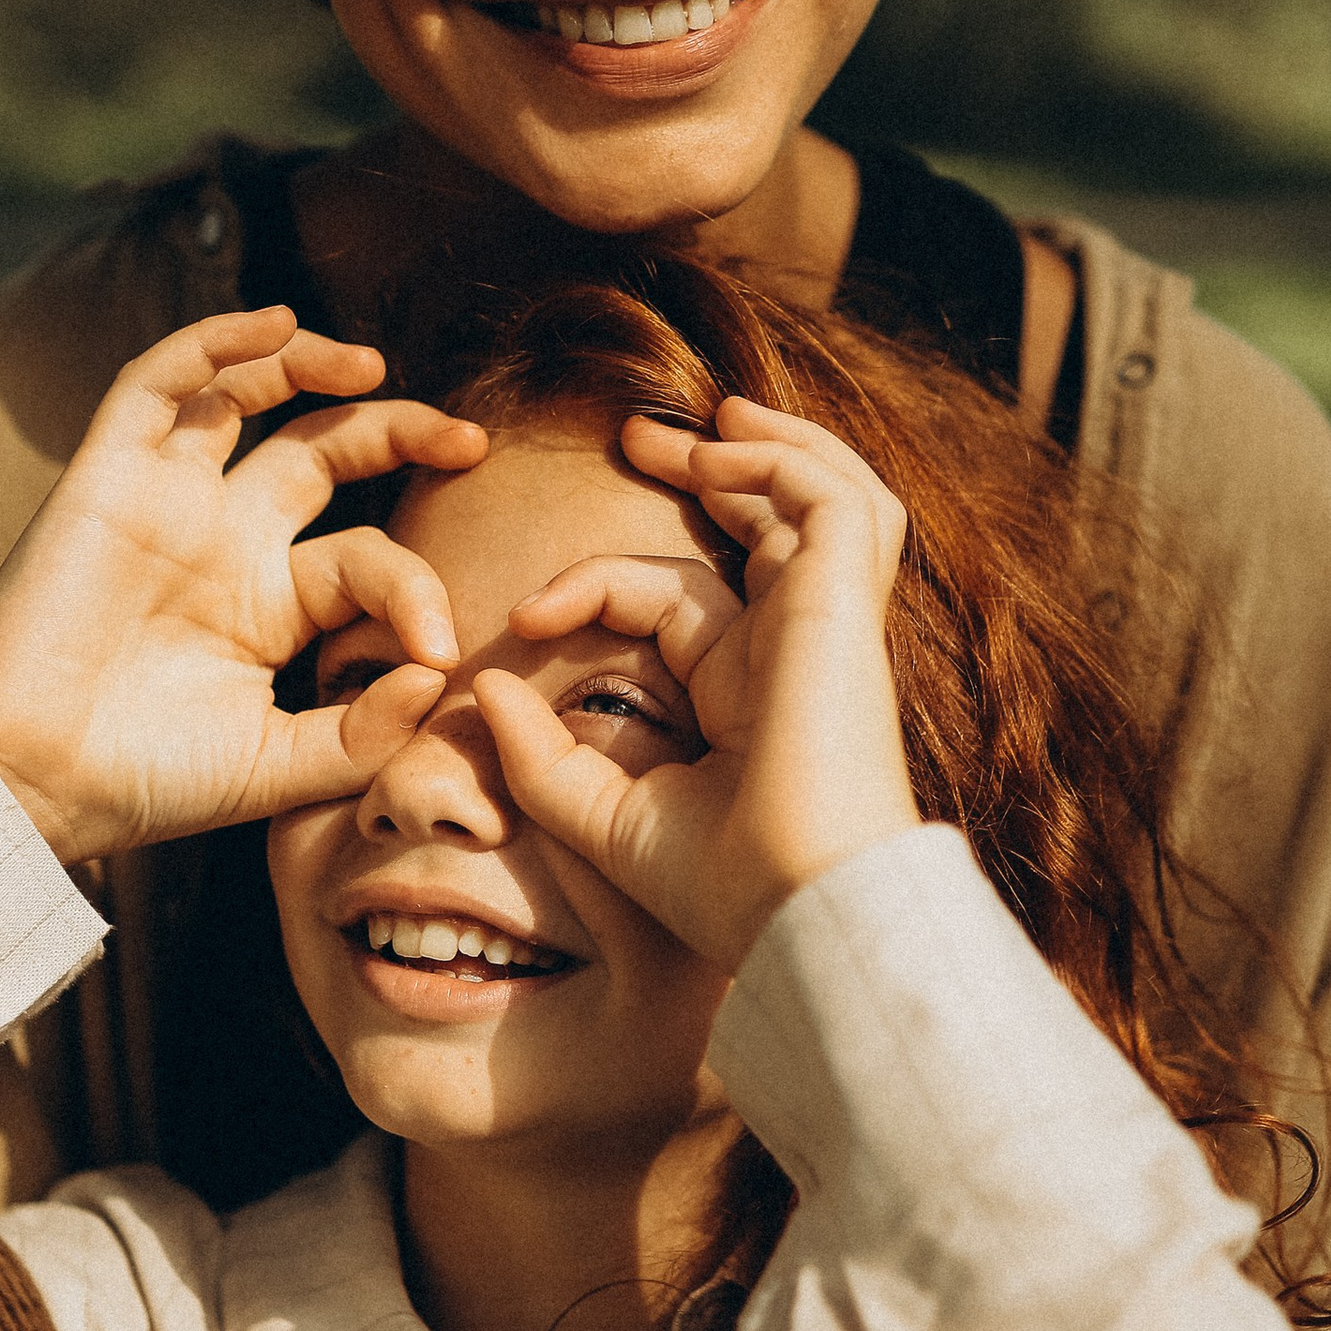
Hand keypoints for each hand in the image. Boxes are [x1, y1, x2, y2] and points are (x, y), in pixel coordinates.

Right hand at [0, 307, 483, 858]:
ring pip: (246, 395)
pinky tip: (277, 324)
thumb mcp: (277, 765)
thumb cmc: (144, 781)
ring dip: (311, 365)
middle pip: (325, 450)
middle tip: (470, 441)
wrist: (30, 777)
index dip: (416, 589)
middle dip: (400, 430)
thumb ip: (363, 730)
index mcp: (270, 604)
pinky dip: (216, 343)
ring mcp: (168, 502)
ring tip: (374, 367)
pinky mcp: (109, 475)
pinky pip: (160, 383)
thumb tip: (437, 676)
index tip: (439, 648)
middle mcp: (225, 540)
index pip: (366, 560)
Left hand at [474, 400, 920, 974]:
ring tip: (702, 422)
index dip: (591, 589)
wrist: (800, 908)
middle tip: (636, 437)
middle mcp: (794, 647)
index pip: (675, 601)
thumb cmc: (723, 886)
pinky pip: (833, 498)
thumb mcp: (605, 817)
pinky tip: (720, 447)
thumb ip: (540, 757)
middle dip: (708, 471)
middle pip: (765, 528)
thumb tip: (487, 686)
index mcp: (749, 692)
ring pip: (821, 497)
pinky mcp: (843, 603)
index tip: (525, 615)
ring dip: (762, 449)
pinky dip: (783, 458)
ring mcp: (826, 621)